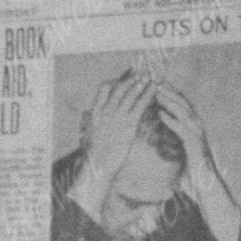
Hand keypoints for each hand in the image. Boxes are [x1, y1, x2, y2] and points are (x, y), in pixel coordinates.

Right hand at [74, 67, 179, 218]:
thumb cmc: (92, 156)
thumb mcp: (86, 136)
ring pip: (131, 93)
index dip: (117, 79)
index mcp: (94, 113)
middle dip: (132, 77)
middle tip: (142, 70)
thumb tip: (86, 114)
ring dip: (142, 82)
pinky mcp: (128, 126)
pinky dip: (148, 94)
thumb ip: (87, 122)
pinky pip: (140, 105)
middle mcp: (105, 112)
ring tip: (151, 75)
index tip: (126, 75)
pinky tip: (155, 88)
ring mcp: (116, 118)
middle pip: (120, 87)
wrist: (97, 170)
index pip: (105, 88)